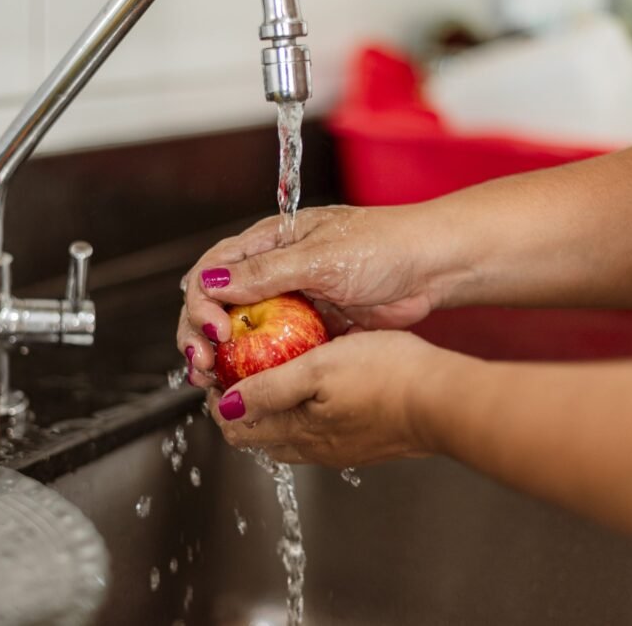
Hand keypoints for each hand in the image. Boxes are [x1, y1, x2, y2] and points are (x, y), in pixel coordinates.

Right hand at [177, 205, 458, 386]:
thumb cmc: (383, 246)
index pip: (212, 270)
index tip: (215, 330)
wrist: (431, 268)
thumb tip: (211, 282)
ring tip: (214, 383)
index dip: (202, 302)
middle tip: (203, 366)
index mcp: (267, 243)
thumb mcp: (320, 257)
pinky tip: (247, 388)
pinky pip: (271, 353)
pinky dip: (255, 371)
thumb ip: (264, 272)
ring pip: (240, 334)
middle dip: (200, 336)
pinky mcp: (308, 331)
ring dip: (223, 359)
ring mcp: (288, 304)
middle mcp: (270, 273)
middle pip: (216, 306)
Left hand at [207, 330, 461, 467]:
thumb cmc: (386, 377)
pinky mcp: (365, 440)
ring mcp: (340, 447)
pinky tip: (320, 385)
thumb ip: (267, 389)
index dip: (218, 399)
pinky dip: (305, 409)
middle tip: (240, 368)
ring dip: (273, 407)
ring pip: (290, 432)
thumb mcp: (316, 369)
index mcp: (296, 431)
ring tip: (276, 372)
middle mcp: (314, 448)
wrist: (444, 400)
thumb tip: (225, 406)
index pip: (236, 428)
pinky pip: (320, 429)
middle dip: (241, 404)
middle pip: (259, 433)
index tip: (217, 369)